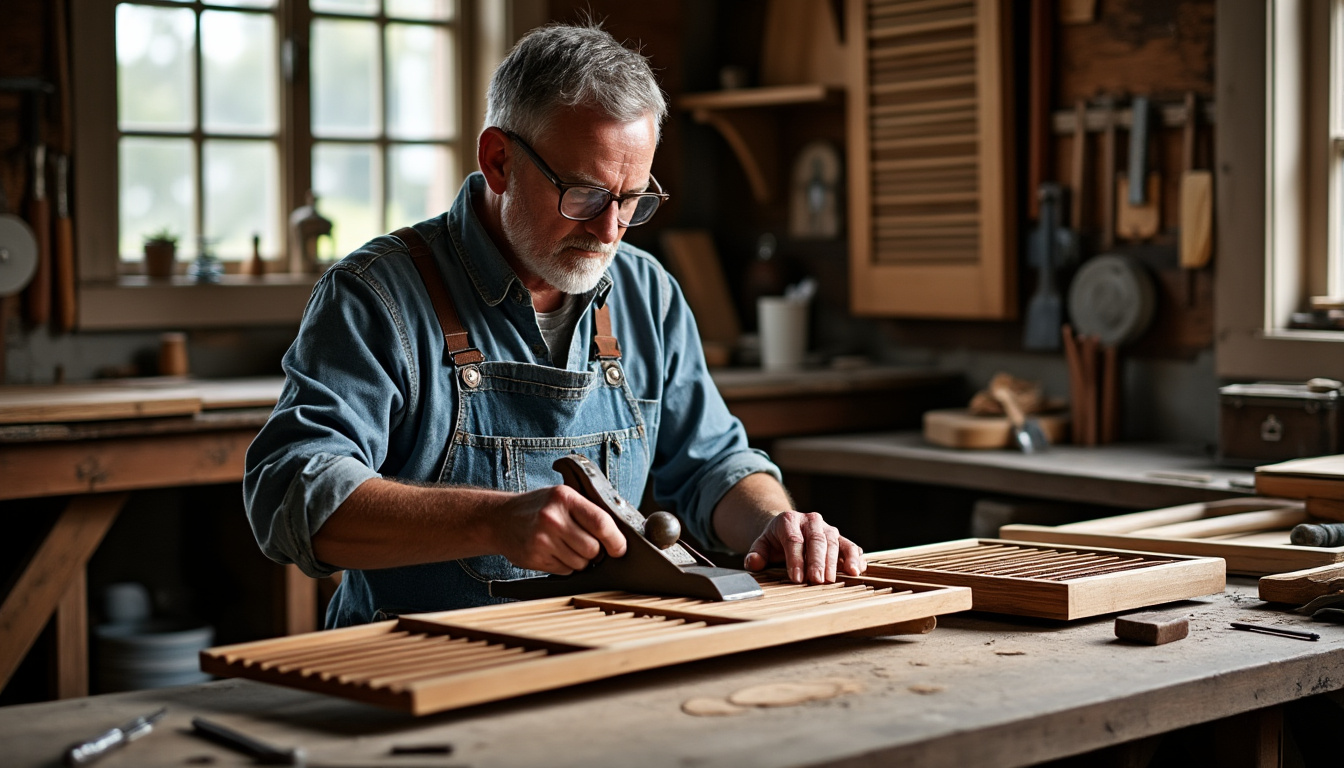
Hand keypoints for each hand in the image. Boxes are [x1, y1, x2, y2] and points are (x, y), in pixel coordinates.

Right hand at [493, 484, 626, 573]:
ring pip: (580, 564)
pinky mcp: (534, 558)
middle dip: (595, 552)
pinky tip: (554, 552)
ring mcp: (541, 540)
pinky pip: (565, 571)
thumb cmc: (538, 507)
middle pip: (593, 549)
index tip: (619, 548)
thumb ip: (588, 511)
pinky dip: (565, 566)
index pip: (601, 523)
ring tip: (566, 546)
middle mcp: (552, 518)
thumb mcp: (562, 496)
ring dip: (580, 561)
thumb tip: (618, 536)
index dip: (616, 541)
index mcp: (564, 498)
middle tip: (587, 545)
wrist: (500, 519)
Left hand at [743, 511, 865, 583]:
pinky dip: (854, 558)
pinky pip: (850, 546)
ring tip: (834, 579)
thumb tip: (753, 563)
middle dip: (817, 562)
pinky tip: (855, 571)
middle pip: (816, 540)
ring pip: (834, 542)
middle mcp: (811, 520)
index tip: (797, 578)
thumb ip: (755, 554)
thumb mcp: (761, 545)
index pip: (793, 540)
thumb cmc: (776, 541)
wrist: (790, 528)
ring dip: (835, 562)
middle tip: (817, 581)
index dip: (796, 560)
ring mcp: (827, 528)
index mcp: (789, 520)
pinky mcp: (840, 538)